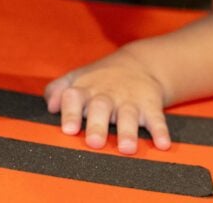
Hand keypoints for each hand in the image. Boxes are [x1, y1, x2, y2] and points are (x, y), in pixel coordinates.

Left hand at [44, 49, 171, 154]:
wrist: (138, 64)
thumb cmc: (99, 80)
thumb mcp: (76, 79)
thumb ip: (58, 90)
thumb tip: (49, 105)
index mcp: (85, 90)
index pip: (74, 98)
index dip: (70, 113)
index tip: (68, 130)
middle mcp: (107, 95)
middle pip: (101, 108)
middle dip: (97, 126)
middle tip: (94, 143)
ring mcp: (129, 100)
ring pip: (128, 115)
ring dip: (128, 132)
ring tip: (126, 149)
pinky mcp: (150, 105)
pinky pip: (156, 118)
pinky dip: (160, 131)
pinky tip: (162, 144)